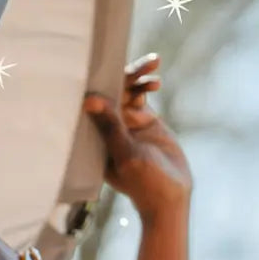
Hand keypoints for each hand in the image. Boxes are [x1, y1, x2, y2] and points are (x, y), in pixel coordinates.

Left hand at [83, 53, 191, 220]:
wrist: (169, 196)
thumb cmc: (143, 182)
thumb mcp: (125, 153)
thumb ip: (110, 127)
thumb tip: (89, 100)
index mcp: (93, 136)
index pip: (92, 103)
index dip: (99, 83)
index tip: (108, 66)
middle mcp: (106, 126)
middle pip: (110, 92)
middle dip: (125, 74)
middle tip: (143, 64)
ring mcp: (125, 122)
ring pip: (127, 91)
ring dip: (138, 76)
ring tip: (153, 64)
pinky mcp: (144, 121)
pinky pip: (141, 96)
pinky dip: (146, 85)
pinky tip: (155, 80)